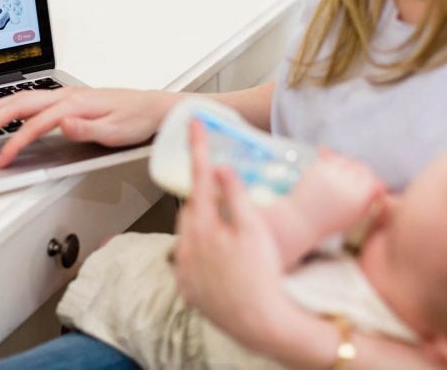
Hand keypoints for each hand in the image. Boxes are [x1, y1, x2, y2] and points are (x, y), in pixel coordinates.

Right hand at [0, 87, 180, 166]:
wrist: (153, 108)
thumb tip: (62, 126)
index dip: (15, 142)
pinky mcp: (69, 99)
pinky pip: (33, 99)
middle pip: (21, 104)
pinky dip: (13, 104)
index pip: (36, 124)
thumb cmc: (136, 120)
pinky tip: (6, 111)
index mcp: (75, 104)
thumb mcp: (115, 132)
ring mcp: (67, 95)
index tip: (1, 159)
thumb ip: (86, 130)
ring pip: (24, 98)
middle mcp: (68, 96)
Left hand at [172, 121, 292, 353]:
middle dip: (204, 195)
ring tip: (226, 229)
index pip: (199, 176)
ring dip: (202, 223)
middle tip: (222, 191)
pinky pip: (189, 259)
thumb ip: (236, 195)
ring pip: (188, 233)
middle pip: (192, 206)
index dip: (197, 147)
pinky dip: (199, 251)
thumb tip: (220, 167)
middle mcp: (186, 244)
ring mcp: (184, 267)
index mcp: (203, 225)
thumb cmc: (262, 275)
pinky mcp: (187, 287)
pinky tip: (219, 257)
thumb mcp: (255, 229)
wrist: (259, 322)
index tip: (194, 123)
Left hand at [287, 148, 384, 236]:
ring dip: (346, 165)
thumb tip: (382, 182)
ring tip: (340, 177)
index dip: (368, 179)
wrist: (301, 221)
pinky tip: (330, 172)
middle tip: (351, 179)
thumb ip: (370, 199)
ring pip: (346, 159)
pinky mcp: (317, 169)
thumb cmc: (330, 221)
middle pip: (360, 166)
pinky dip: (333, 162)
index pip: (370, 178)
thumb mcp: (355, 215)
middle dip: (358, 171)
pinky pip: (331, 158)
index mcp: (357, 198)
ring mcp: (330, 175)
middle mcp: (345, 184)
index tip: (363, 184)